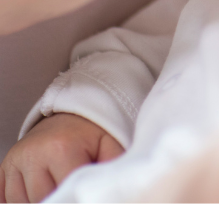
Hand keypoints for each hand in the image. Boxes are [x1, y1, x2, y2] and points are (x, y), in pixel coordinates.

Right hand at [0, 113, 122, 202]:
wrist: (68, 117)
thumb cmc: (90, 135)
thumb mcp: (109, 144)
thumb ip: (112, 164)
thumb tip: (113, 187)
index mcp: (61, 148)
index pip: (65, 191)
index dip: (76, 196)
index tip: (83, 193)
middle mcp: (33, 154)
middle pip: (42, 199)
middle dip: (60, 199)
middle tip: (72, 190)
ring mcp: (16, 160)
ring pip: (22, 202)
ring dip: (40, 201)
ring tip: (59, 189)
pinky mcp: (5, 167)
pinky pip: (7, 198)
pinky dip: (22, 202)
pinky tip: (39, 193)